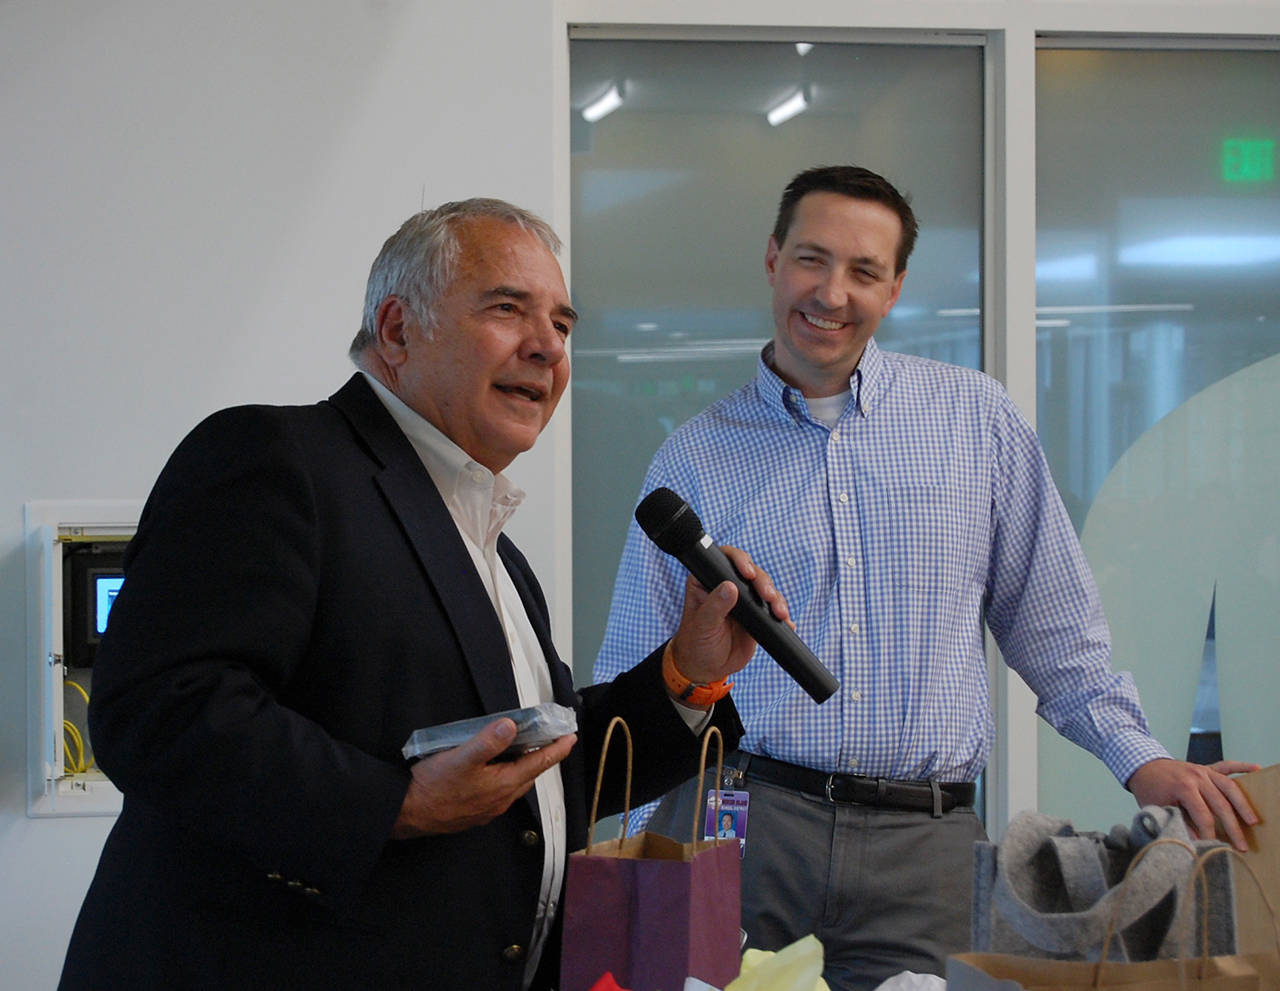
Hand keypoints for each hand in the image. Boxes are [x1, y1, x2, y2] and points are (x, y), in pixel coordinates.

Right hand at [391, 718, 576, 838]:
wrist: (408, 813)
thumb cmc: (434, 785)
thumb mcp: (461, 757)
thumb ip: (487, 742)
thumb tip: (511, 725)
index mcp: (503, 784)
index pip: (538, 763)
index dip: (556, 750)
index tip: (570, 738)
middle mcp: (501, 800)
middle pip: (530, 775)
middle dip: (543, 757)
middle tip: (552, 741)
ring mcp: (489, 809)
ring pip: (515, 784)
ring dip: (525, 768)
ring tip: (527, 750)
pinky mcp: (476, 812)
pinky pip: (501, 792)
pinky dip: (508, 777)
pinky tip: (497, 769)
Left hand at [668, 545, 789, 686]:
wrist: (707, 668)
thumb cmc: (696, 643)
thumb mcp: (702, 625)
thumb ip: (715, 606)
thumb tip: (730, 587)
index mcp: (706, 580)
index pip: (724, 559)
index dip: (739, 560)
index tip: (748, 573)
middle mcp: (727, 585)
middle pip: (752, 572)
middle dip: (763, 583)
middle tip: (767, 596)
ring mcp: (744, 599)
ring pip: (765, 589)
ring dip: (776, 599)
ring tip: (780, 613)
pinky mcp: (757, 614)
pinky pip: (773, 609)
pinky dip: (782, 615)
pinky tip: (787, 623)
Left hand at [1127, 757, 1259, 850]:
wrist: (1141, 764)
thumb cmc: (1148, 789)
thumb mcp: (1156, 808)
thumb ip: (1176, 823)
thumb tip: (1196, 841)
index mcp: (1183, 787)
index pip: (1203, 816)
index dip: (1210, 834)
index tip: (1215, 847)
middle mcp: (1196, 777)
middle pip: (1221, 804)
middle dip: (1232, 828)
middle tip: (1242, 846)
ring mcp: (1202, 770)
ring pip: (1229, 787)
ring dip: (1243, 805)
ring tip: (1253, 821)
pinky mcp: (1206, 767)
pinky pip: (1226, 766)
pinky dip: (1242, 766)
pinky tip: (1257, 769)